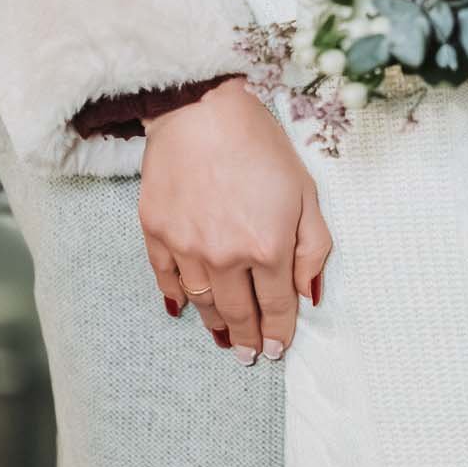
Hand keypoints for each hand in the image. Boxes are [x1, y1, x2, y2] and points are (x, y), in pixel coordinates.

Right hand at [140, 77, 333, 364]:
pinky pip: (167, 280)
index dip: (278, 333)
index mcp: (268, 248)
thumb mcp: (306, 193)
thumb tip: (308, 294)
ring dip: (215, 326)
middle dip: (247, 339)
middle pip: (238, 314)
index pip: (276, 307)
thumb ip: (312, 248)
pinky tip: (183, 309)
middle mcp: (225, 258)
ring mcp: (186, 248)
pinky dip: (177, 298)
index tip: (276, 350)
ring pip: (203, 303)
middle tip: (250, 357)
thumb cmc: (262, 146)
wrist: (202, 109)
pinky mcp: (155, 233)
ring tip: (224, 339)